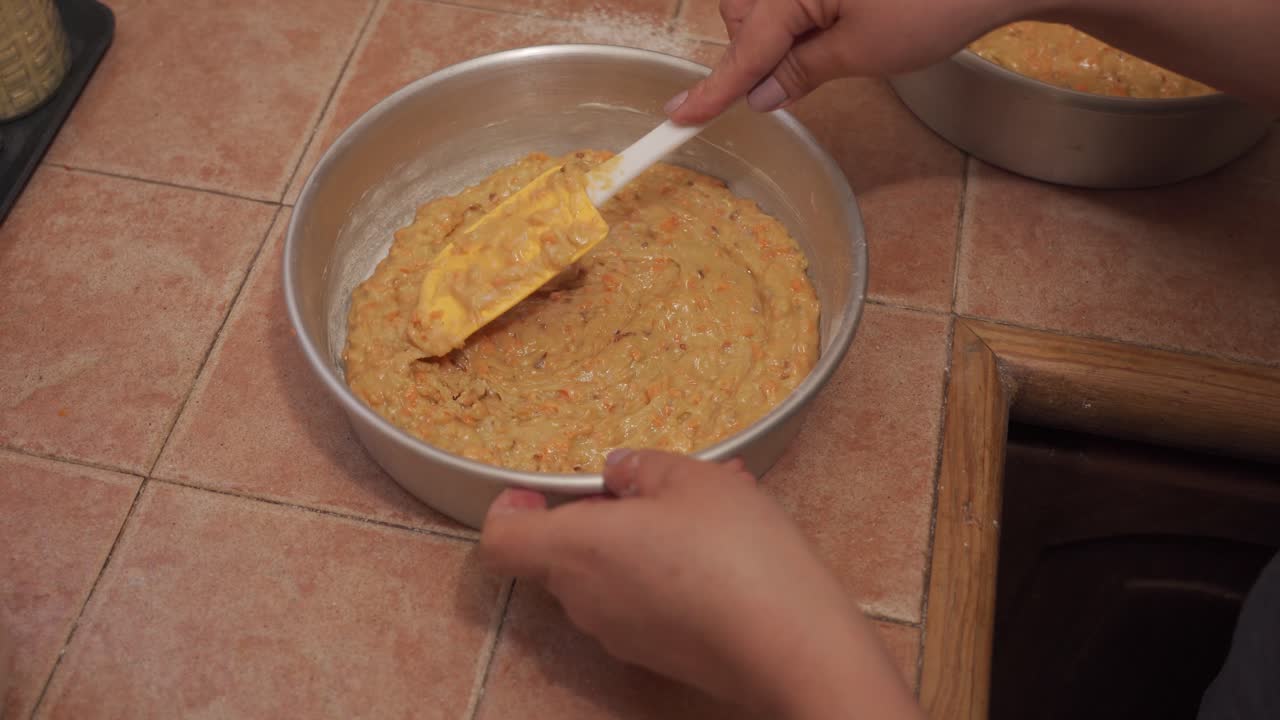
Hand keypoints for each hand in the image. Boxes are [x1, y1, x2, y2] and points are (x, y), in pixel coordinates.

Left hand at [479, 450, 923, 718]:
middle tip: (654, 484)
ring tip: (708, 505)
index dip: (509, 509)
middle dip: (599, 514)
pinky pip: (641, 600)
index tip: (537, 489)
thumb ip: (643, 468)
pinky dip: (664, 570)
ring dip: (640, 538)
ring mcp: (619, 634)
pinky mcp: (656, 654)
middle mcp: (584, 600)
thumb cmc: (734, 552)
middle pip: (561, 553)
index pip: (502, 540)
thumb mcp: (694, 479)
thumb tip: (618, 472)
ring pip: (608, 574)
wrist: (792, 646)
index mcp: (576, 549)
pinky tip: (724, 547)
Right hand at [666, 0, 1040, 123]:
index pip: (744, 46)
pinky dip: (799, 14)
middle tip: (810, 65)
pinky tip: (840, 19)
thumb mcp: (865, 51)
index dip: (713, 89)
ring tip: (840, 37)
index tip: (677, 117)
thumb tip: (759, 96)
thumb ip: (800, 71)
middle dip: (759, 48)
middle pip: (742, 16)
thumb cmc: (938, 1)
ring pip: (762, 4)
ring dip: (781, 31)